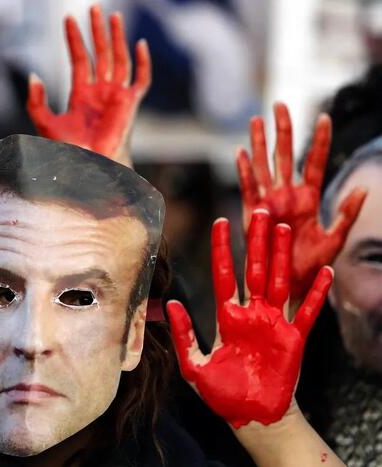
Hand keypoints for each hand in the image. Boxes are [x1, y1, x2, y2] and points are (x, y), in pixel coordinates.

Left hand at [27, 4, 149, 165]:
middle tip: (93, 7)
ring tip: (113, 16)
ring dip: (116, 38)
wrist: (87, 167)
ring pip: (119, 59)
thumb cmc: (67, 151)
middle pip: (101, 53)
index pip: (80, 58)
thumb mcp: (45, 123)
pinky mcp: (130, 104)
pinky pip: (140, 79)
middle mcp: (100, 91)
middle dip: (97, 31)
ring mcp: (116, 96)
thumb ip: (36, 101)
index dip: (75, 39)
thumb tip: (33, 74)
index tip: (68, 18)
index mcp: (81, 94)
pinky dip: (142, 63)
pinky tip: (138, 44)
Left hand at [167, 210, 332, 427]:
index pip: (223, 275)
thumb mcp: (194, 365)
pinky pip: (309, 312)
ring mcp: (274, 324)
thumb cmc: (221, 394)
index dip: (222, 249)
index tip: (221, 222)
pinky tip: (324, 271)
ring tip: (283, 229)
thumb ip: (184, 335)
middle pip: (254, 269)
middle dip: (256, 241)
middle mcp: (251, 314)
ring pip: (279, 281)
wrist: (251, 417)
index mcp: (227, 318)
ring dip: (282, 256)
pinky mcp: (295, 339)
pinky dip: (317, 293)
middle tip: (259, 212)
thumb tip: (174, 303)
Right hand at [236, 102, 365, 300]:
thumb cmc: (311, 266)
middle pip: (284, 155)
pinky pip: (248, 188)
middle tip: (279, 104)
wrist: (288, 285)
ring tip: (257, 119)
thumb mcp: (335, 239)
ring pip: (263, 166)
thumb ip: (346, 214)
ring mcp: (268, 202)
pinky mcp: (252, 214)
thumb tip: (362, 189)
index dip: (319, 140)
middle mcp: (286, 195)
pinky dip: (245, 171)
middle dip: (282, 130)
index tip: (324, 117)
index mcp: (308, 198)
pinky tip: (241, 152)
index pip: (313, 162)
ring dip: (259, 143)